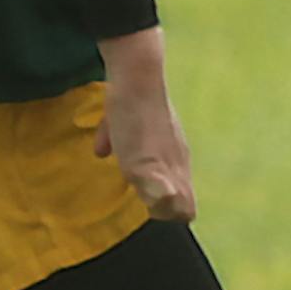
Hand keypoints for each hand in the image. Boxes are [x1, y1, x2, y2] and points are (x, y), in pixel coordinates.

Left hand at [93, 30, 196, 221]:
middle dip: (156, 199)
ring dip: (138, 175)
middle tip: (133, 199)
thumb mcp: (141, 165)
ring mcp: (161, 132)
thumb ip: (158, 191)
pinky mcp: (145, 116)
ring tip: (120, 180)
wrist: (136, 73)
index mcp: (177, 166)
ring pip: (155, 163)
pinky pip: (135, 141)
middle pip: (174, 185)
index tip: (146, 212)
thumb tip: (179, 214)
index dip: (170, 215)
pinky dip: (122, 148)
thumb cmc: (137, 124)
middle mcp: (174, 152)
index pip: (187, 206)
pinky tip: (103, 147)